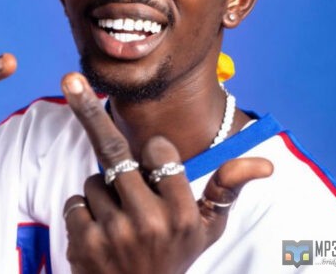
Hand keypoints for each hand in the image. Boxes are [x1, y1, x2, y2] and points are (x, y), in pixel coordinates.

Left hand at [61, 73, 272, 273]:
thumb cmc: (175, 256)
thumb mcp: (209, 228)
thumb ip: (227, 189)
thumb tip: (265, 163)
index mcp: (183, 213)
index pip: (159, 150)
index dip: (155, 149)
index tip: (155, 156)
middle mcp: (150, 222)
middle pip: (114, 152)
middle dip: (89, 111)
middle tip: (70, 79)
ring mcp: (115, 234)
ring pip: (94, 181)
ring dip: (102, 191)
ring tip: (120, 221)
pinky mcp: (85, 244)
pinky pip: (76, 202)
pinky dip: (84, 211)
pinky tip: (100, 235)